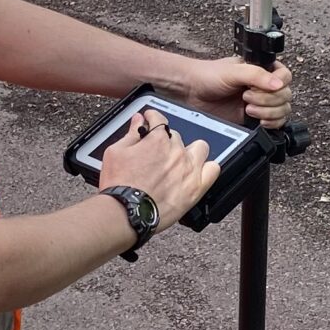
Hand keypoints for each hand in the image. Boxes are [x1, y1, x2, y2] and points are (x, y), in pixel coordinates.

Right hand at [98, 108, 219, 223]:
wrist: (126, 212)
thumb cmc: (119, 185)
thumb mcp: (116, 152)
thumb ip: (130, 133)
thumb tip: (138, 120)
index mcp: (157, 140)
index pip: (159, 119)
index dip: (153, 117)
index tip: (150, 119)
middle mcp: (176, 151)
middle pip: (176, 136)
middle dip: (166, 140)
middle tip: (157, 151)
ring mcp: (188, 169)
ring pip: (200, 148)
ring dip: (191, 150)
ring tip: (181, 159)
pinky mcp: (196, 188)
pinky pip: (213, 170)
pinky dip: (208, 168)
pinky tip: (198, 171)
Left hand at [177, 55, 292, 129]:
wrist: (191, 92)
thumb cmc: (208, 76)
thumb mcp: (233, 71)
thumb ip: (257, 75)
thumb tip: (278, 84)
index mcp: (263, 69)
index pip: (285, 76)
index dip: (277, 84)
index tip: (260, 87)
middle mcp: (264, 86)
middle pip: (286, 96)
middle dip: (268, 100)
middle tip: (246, 97)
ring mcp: (261, 103)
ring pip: (283, 111)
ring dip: (268, 112)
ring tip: (248, 109)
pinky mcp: (255, 118)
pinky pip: (275, 124)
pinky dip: (270, 124)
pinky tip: (257, 121)